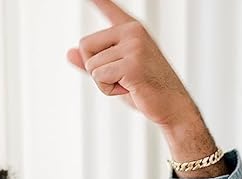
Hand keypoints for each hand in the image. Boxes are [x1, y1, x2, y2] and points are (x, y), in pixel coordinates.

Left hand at [66, 0, 200, 133]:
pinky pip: (99, 77)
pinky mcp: (132, 63)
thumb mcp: (116, 73)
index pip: (109, 8)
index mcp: (131, 29)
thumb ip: (94, 62)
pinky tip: (130, 89)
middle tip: (121, 77)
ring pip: (91, 65)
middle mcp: (133, 31)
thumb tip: (68, 52)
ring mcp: (134, 45)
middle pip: (85, 45)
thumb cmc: (146, 89)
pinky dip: (109, 90)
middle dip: (95, 68)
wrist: (172, 106)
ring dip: (104, 83)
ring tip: (129, 84)